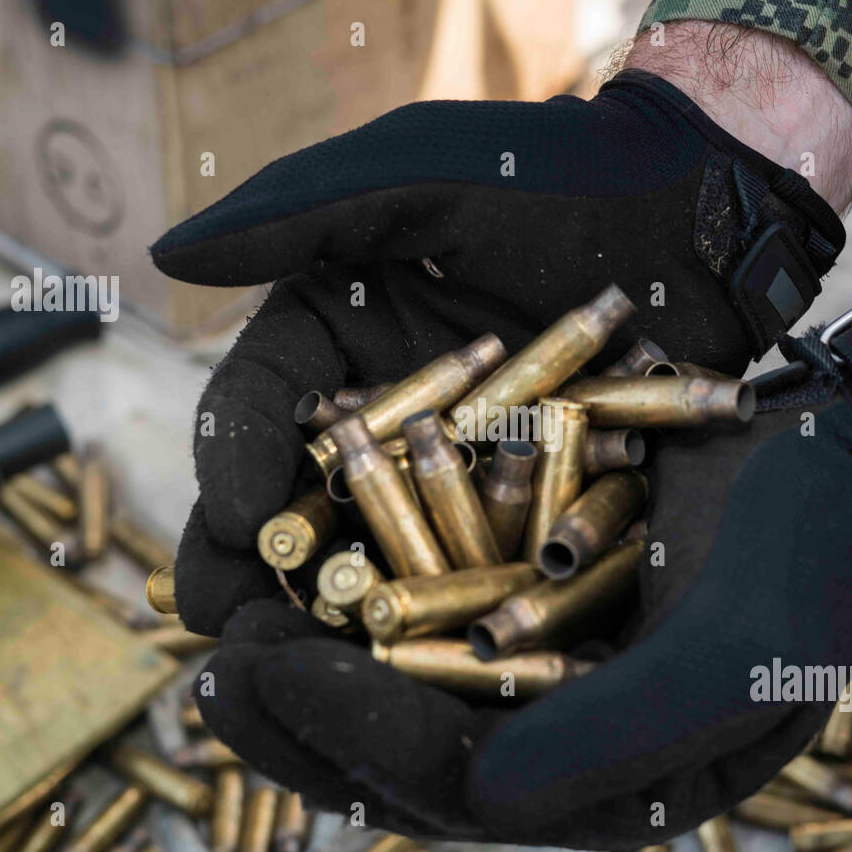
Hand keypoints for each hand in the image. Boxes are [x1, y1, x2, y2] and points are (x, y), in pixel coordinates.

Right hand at [152, 59, 851, 632]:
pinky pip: (477, 572)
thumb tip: (164, 256)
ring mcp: (449, 476)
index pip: (251, 414)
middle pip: (296, 506)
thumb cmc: (545, 176)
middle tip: (249, 635)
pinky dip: (456, 619)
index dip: (230, 469)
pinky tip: (440, 666)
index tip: (238, 524)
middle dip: (264, 575)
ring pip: (376, 556)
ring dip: (347, 620)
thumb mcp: (414, 177)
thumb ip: (296, 213)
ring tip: (330, 676)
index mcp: (329, 344)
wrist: (687, 219)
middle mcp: (376, 422)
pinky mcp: (522, 514)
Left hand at [186, 397, 851, 848]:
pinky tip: (292, 561)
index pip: (453, 785)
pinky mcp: (527, 604)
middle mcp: (558, 740)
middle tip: (213, 670)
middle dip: (300, 717)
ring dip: (307, 661)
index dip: (353, 736)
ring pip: (396, 689)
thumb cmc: (806, 568)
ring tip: (226, 624)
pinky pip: (424, 617)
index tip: (264, 673)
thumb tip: (476, 802)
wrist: (840, 476)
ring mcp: (538, 674)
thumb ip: (608, 742)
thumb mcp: (730, 662)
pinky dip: (355, 596)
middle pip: (400, 753)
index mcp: (605, 783)